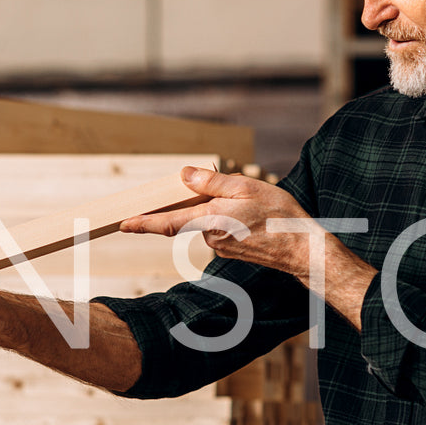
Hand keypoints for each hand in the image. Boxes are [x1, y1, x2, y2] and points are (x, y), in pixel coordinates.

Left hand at [119, 166, 323, 277]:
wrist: (302, 248)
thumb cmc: (278, 216)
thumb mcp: (246, 187)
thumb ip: (212, 182)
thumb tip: (184, 175)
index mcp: (211, 220)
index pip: (168, 223)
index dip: (143, 223)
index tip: (123, 224)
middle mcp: (211, 237)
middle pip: (192, 215)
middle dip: (204, 199)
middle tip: (236, 191)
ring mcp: (220, 246)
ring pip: (208, 220)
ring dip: (221, 207)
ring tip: (253, 203)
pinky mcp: (230, 250)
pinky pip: (220, 228)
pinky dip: (229, 217)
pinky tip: (252, 214)